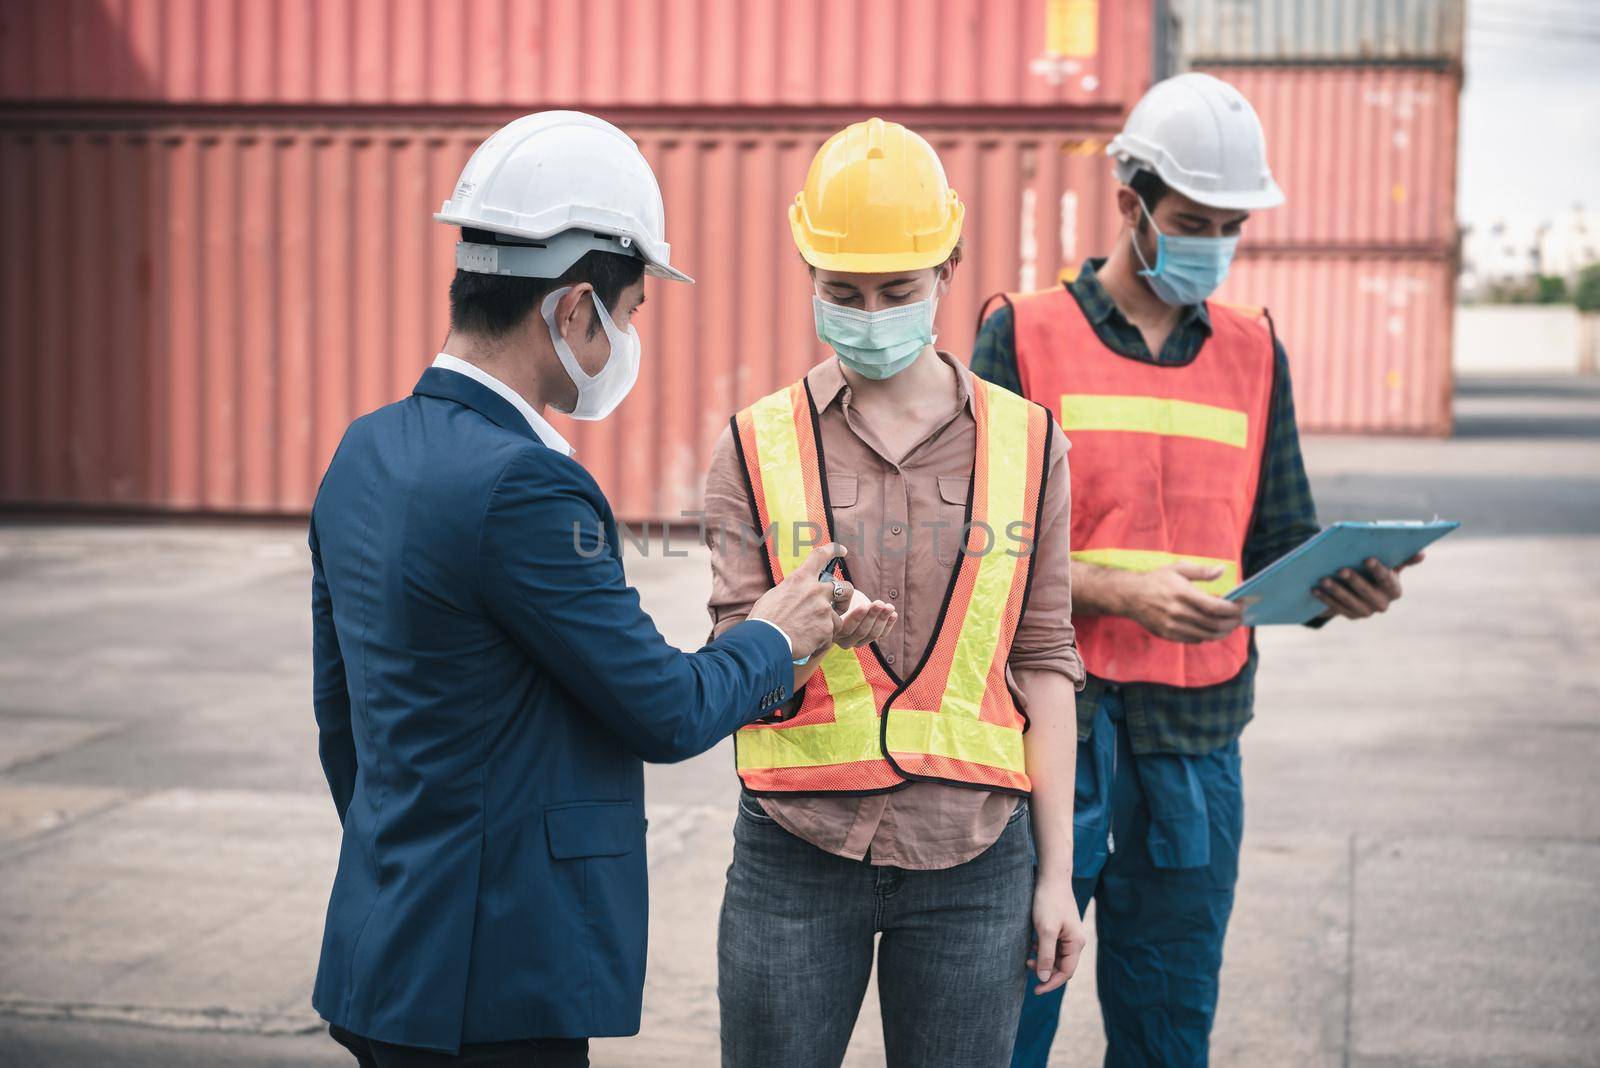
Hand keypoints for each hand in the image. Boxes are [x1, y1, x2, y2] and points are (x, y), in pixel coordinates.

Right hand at [748, 543, 852, 660]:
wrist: (764, 641)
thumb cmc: (763, 620)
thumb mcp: (774, 595)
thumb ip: (790, 590)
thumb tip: (794, 592)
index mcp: (800, 579)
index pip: (820, 556)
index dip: (834, 550)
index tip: (842, 550)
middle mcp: (815, 591)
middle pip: (845, 587)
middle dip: (845, 597)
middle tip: (840, 605)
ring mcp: (823, 609)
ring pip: (838, 617)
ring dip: (828, 626)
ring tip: (811, 635)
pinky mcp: (827, 628)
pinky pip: (830, 635)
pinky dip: (821, 642)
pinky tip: (808, 644)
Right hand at [832, 589, 896, 648]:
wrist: (846, 600)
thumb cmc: (839, 597)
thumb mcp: (838, 597)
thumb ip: (840, 599)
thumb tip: (848, 597)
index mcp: (834, 632)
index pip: (846, 628)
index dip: (857, 617)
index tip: (865, 605)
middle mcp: (845, 641)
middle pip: (861, 632)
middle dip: (872, 616)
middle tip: (879, 603)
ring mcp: (859, 642)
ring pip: (873, 634)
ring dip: (882, 619)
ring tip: (889, 606)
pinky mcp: (871, 638)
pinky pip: (881, 634)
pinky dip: (889, 624)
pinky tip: (893, 614)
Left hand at [1027, 873, 1085, 993]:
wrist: (1052, 877)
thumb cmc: (1049, 902)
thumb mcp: (1045, 930)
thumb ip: (1046, 955)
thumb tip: (1044, 978)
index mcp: (1076, 944)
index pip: (1066, 972)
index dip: (1051, 983)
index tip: (1036, 990)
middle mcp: (1075, 941)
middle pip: (1062, 966)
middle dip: (1045, 971)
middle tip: (1027, 966)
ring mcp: (1068, 934)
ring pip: (1056, 957)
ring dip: (1043, 960)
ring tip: (1028, 957)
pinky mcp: (1061, 928)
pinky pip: (1053, 946)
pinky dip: (1043, 950)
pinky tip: (1032, 946)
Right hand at [1126, 563, 1244, 642]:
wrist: (1130, 596)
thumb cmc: (1157, 580)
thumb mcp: (1177, 568)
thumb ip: (1201, 571)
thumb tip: (1222, 570)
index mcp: (1181, 593)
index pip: (1214, 607)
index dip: (1232, 609)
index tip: (1242, 606)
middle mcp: (1177, 612)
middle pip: (1213, 623)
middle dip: (1232, 622)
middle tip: (1241, 618)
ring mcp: (1172, 626)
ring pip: (1206, 635)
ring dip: (1223, 632)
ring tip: (1231, 626)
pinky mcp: (1168, 635)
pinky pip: (1194, 640)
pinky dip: (1208, 636)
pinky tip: (1213, 629)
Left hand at [1312, 553, 1421, 619]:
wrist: (1360, 588)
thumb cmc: (1375, 570)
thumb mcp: (1389, 563)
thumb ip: (1402, 558)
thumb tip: (1421, 554)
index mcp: (1394, 589)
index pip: (1387, 579)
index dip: (1378, 570)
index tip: (1367, 558)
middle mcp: (1382, 604)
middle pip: (1368, 592)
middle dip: (1354, 581)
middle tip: (1341, 569)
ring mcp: (1366, 612)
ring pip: (1350, 602)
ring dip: (1336, 590)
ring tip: (1323, 579)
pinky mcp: (1351, 615)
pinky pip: (1337, 607)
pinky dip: (1326, 598)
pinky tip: (1315, 589)